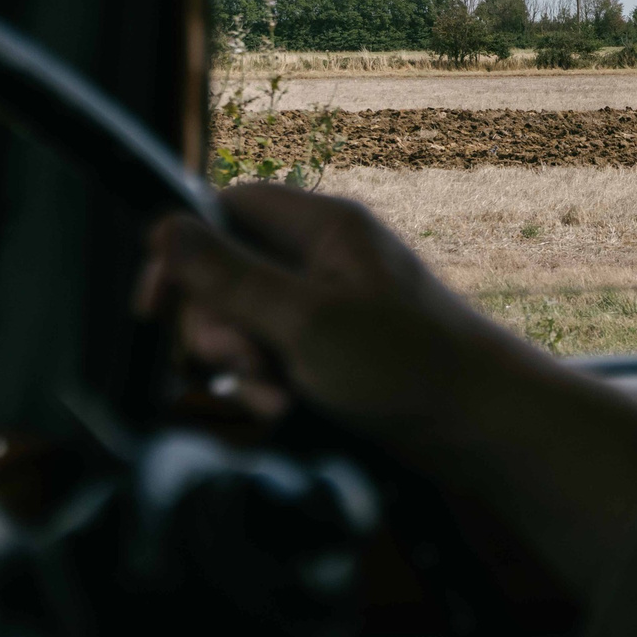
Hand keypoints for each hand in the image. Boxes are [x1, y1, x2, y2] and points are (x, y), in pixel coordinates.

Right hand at [133, 182, 636, 594]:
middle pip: (225, 272)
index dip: (183, 251)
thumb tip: (162, 227)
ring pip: (244, 322)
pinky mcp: (333, 353)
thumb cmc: (407, 365)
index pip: (226, 209)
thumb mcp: (305, 319)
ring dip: (240, 364)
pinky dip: (267, 385)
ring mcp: (328, 306)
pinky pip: (273, 358)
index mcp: (322, 227)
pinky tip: (281, 412)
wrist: (482, 428)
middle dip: (216, 325)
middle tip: (240, 363)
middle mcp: (323, 257)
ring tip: (270, 398)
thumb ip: (229, 276)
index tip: (155, 306)